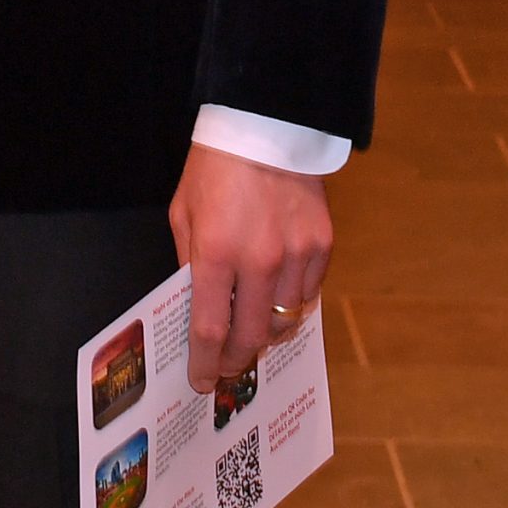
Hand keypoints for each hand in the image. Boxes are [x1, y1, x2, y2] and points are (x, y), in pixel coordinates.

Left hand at [169, 143, 331, 394]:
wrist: (265, 126)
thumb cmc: (215, 168)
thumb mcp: (184, 213)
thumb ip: (189, 263)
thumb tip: (196, 308)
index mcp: (216, 252)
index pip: (210, 329)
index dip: (205, 362)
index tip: (201, 381)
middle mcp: (259, 260)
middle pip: (251, 336)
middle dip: (236, 360)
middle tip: (227, 368)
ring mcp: (296, 255)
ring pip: (284, 322)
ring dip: (265, 334)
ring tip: (251, 334)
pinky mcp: (322, 245)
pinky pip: (308, 295)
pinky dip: (292, 305)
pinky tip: (277, 300)